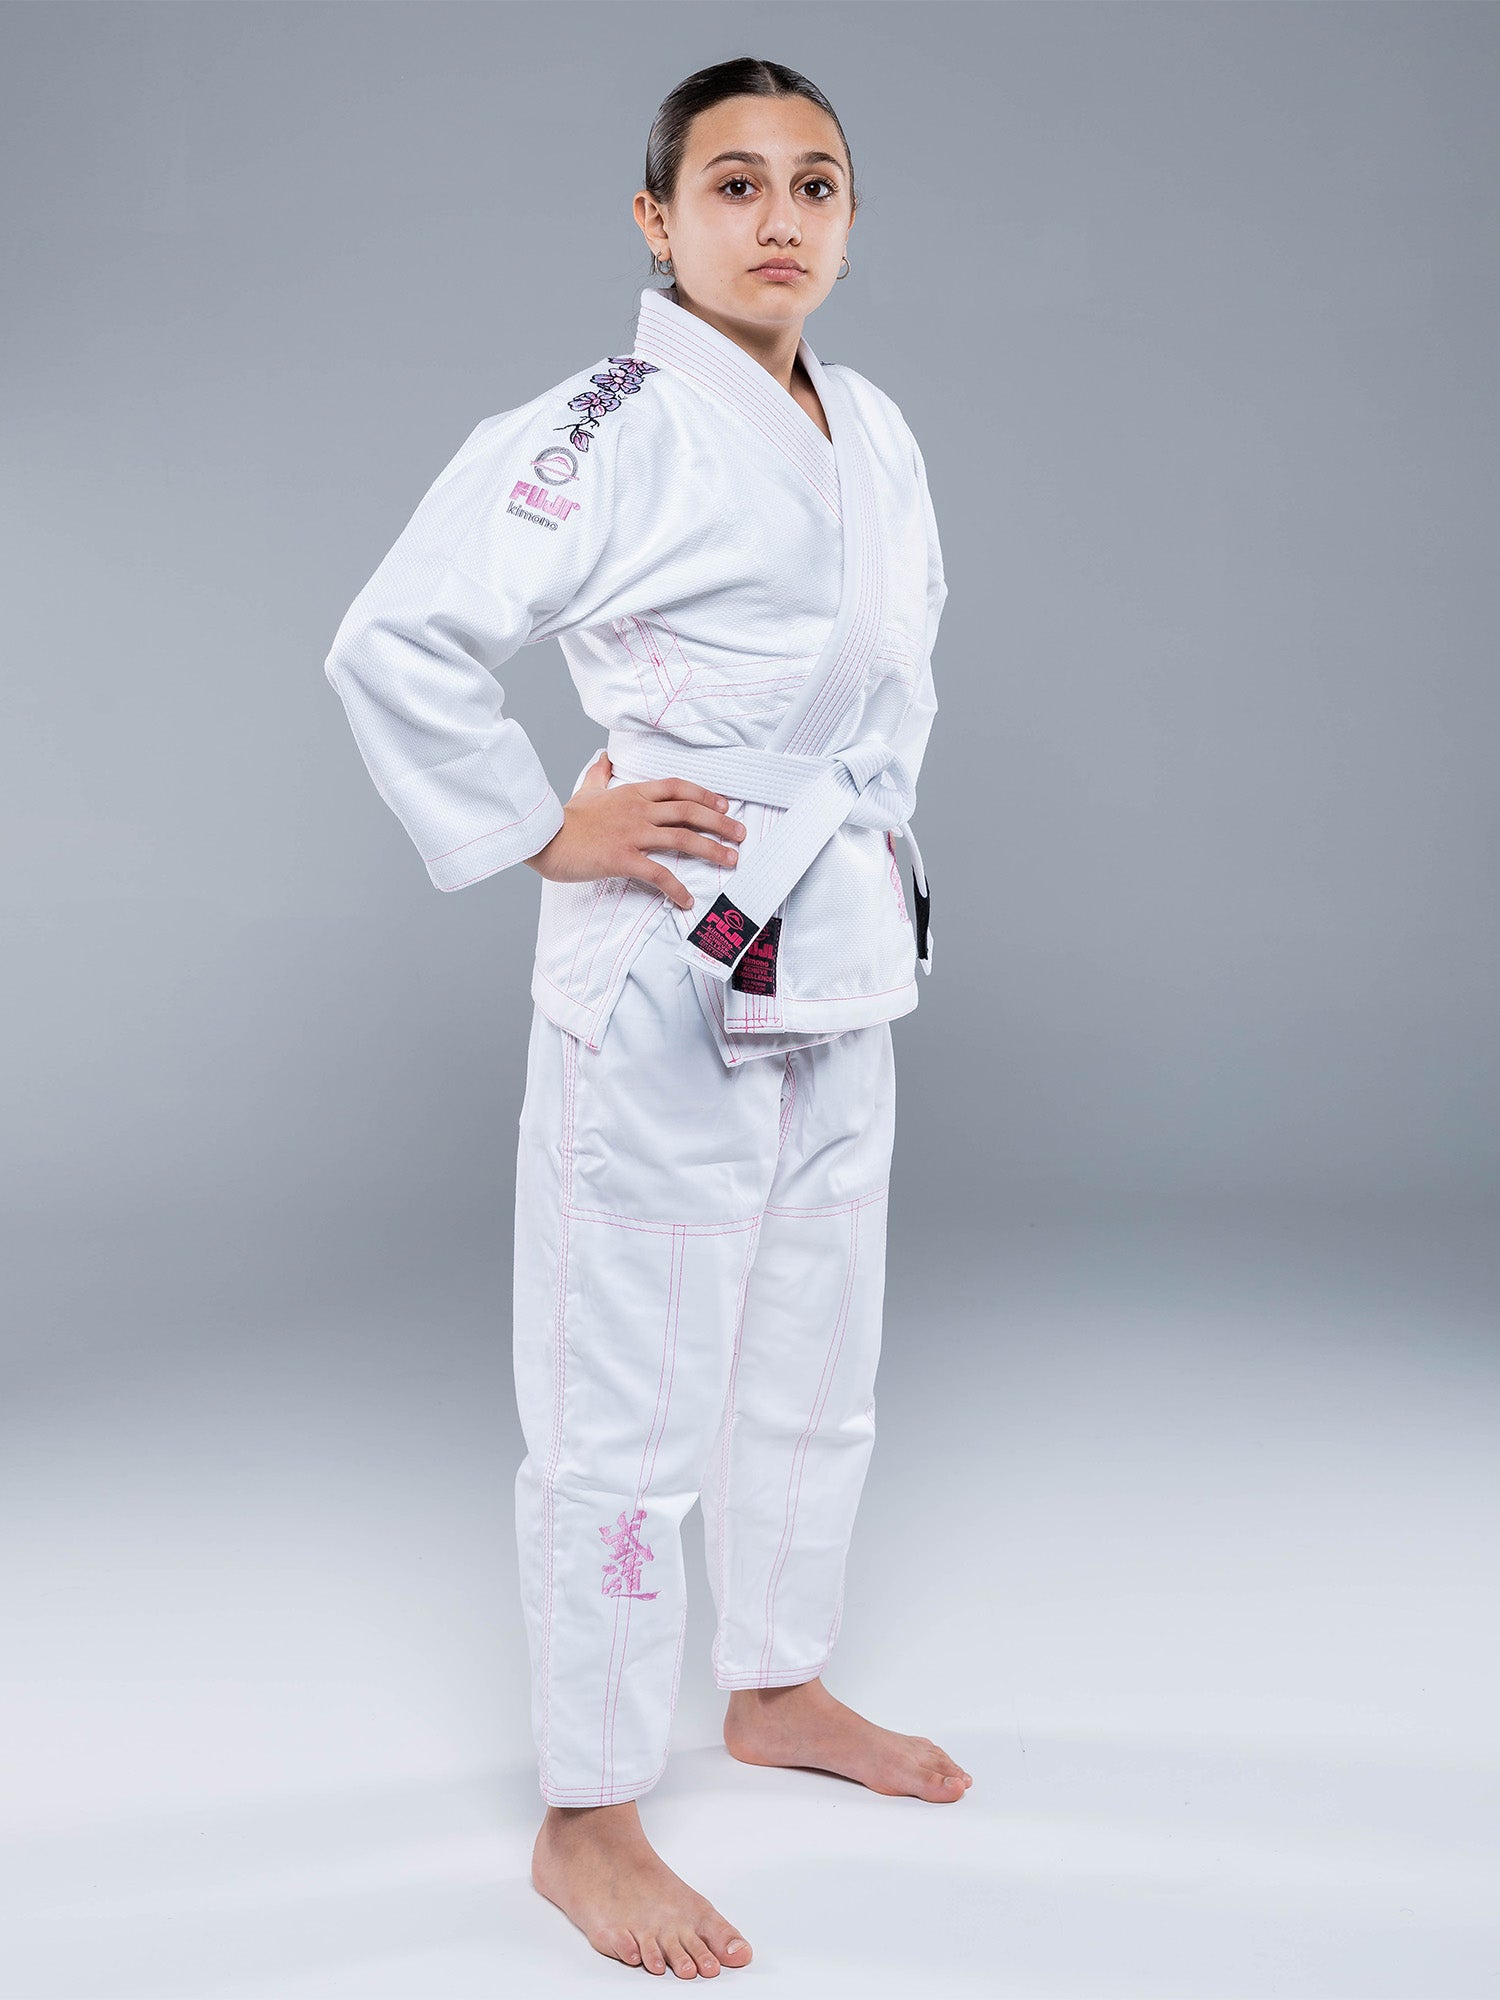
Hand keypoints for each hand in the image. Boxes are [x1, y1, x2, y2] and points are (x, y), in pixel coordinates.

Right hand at [524, 750, 744, 911]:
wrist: (542, 837)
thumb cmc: (563, 819)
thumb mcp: (585, 791)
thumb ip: (599, 775)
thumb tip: (604, 758)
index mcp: (631, 794)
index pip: (677, 788)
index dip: (704, 794)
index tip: (724, 804)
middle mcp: (638, 810)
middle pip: (689, 811)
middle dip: (720, 822)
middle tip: (741, 834)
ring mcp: (632, 833)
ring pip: (682, 838)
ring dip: (712, 850)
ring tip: (731, 861)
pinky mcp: (623, 858)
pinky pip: (658, 874)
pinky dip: (676, 888)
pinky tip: (687, 901)